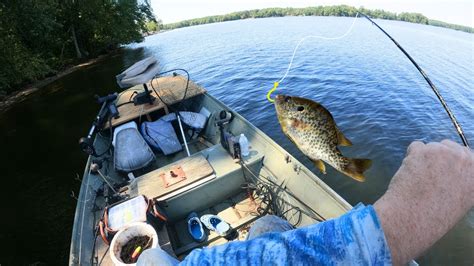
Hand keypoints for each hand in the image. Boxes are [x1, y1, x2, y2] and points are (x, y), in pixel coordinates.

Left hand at [374, 140, 472, 264]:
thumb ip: (460, 180)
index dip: (453, 161)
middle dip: (438, 156)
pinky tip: (411, 174)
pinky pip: (416, 147)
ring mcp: (446, 152)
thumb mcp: (461, 199)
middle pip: (450, 146)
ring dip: (424, 157)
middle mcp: (466, 160)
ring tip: (420, 179)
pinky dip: (411, 158)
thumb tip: (450, 170)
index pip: (468, 156)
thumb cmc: (435, 214)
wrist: (414, 216)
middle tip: (428, 175)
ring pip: (432, 146)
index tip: (443, 169)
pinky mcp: (425, 150)